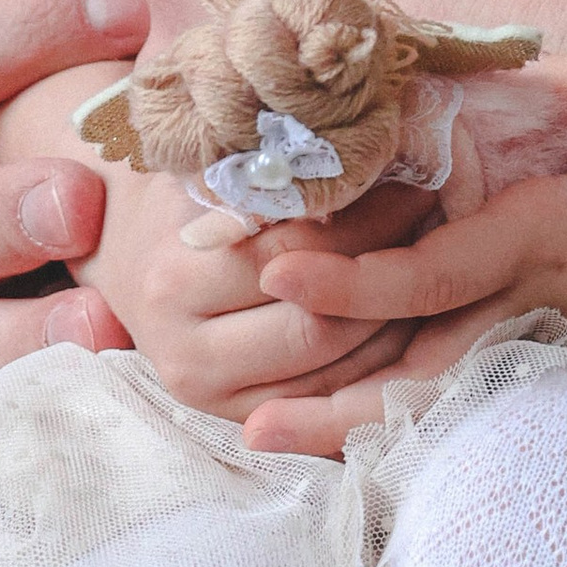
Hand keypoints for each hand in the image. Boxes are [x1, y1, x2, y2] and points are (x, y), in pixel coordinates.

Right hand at [0, 0, 151, 376]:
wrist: (78, 206)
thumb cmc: (98, 95)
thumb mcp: (94, 47)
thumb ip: (131, 12)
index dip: (21, 34)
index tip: (131, 7)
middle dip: (8, 212)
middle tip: (83, 201)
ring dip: (29, 331)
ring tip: (102, 325)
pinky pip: (2, 410)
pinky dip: (62, 402)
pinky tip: (124, 387)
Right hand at [108, 166, 431, 422]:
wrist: (130, 262)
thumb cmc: (181, 201)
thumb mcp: (209, 172)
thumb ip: (267, 171)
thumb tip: (357, 146)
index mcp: (176, 281)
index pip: (295, 257)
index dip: (366, 220)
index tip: (416, 180)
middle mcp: (187, 353)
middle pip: (319, 325)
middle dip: (388, 274)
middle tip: (436, 223)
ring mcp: (211, 399)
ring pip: (333, 371)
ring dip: (394, 321)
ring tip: (434, 259)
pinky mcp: (239, 420)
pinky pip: (327, 397)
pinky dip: (377, 360)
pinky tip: (407, 309)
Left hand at [240, 61, 566, 457]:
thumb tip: (510, 65)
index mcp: (550, 237)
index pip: (432, 271)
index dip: (350, 276)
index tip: (278, 270)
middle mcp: (535, 305)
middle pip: (412, 365)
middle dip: (327, 392)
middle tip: (246, 417)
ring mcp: (551, 351)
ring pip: (433, 400)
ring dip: (352, 424)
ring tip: (273, 438)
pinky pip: (472, 402)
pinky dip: (410, 420)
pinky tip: (359, 433)